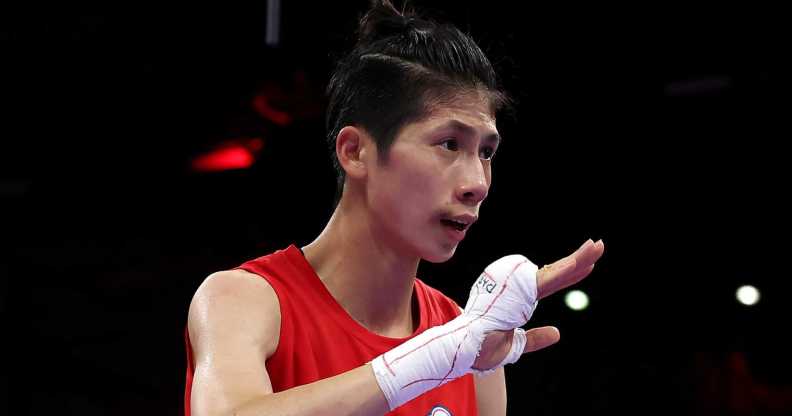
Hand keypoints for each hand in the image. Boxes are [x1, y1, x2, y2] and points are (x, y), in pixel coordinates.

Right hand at [472, 239, 604, 369]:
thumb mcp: (514, 346)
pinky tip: (578, 263)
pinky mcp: (518, 292)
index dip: (568, 275)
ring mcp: (518, 289)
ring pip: (555, 274)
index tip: (587, 266)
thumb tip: (557, 333)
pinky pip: (545, 280)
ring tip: (596, 247)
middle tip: (599, 244)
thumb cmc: (482, 347)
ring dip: (577, 260)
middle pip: (555, 273)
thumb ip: (534, 339)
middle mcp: (518, 291)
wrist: (465, 349)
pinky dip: (562, 271)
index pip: (548, 284)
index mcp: (518, 301)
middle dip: (579, 259)